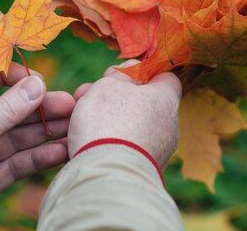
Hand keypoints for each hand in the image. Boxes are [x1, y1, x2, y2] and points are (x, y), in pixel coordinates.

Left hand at [0, 63, 74, 230]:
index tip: (34, 78)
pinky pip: (17, 162)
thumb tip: (37, 84)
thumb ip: (4, 111)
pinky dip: (38, 157)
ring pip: (15, 135)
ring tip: (74, 126)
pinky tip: (61, 151)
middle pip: (4, 107)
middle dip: (36, 106)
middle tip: (68, 103)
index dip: (6, 73)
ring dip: (43, 131)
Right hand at [67, 60, 181, 166]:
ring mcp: (157, 150)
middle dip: (115, 95)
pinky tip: (85, 140)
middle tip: (87, 94)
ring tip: (78, 116)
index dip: (142, 71)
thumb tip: (134, 68)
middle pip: (143, 101)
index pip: (165, 76)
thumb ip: (124, 72)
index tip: (119, 74)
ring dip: (107, 118)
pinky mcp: (142, 169)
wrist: (108, 178)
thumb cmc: (109, 123)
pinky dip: (109, 141)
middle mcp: (168, 125)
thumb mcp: (111, 84)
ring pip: (131, 124)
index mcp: (166, 99)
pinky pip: (126, 147)